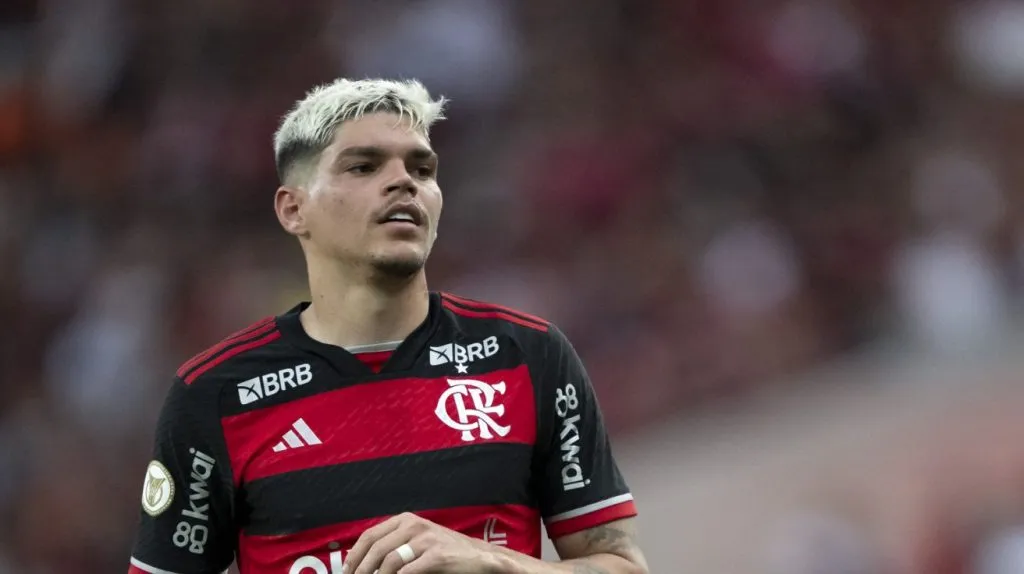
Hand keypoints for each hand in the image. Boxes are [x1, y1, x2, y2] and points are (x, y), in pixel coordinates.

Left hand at [344, 512, 503, 573]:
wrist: (479, 557)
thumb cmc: (445, 551)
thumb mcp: (418, 539)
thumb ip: (394, 543)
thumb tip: (362, 560)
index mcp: (406, 519)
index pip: (370, 535)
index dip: (354, 555)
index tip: (347, 571)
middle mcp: (414, 525)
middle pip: (376, 548)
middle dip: (361, 569)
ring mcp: (426, 540)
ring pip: (389, 560)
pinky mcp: (437, 556)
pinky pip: (408, 571)